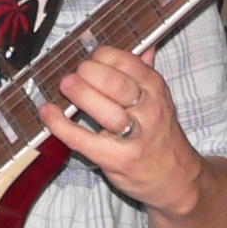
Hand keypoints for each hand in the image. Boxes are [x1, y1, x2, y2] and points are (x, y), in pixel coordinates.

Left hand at [41, 46, 202, 216]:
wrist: (177, 180)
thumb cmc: (162, 138)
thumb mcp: (161, 101)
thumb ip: (147, 74)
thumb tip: (144, 47)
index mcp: (156, 89)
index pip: (126, 61)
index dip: (101, 56)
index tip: (89, 60)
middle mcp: (149, 110)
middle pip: (114, 82)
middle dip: (87, 73)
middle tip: (72, 76)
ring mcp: (135, 136)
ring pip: (103, 109)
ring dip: (79, 94)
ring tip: (64, 87)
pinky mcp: (118, 159)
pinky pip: (83, 138)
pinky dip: (61, 125)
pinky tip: (49, 114)